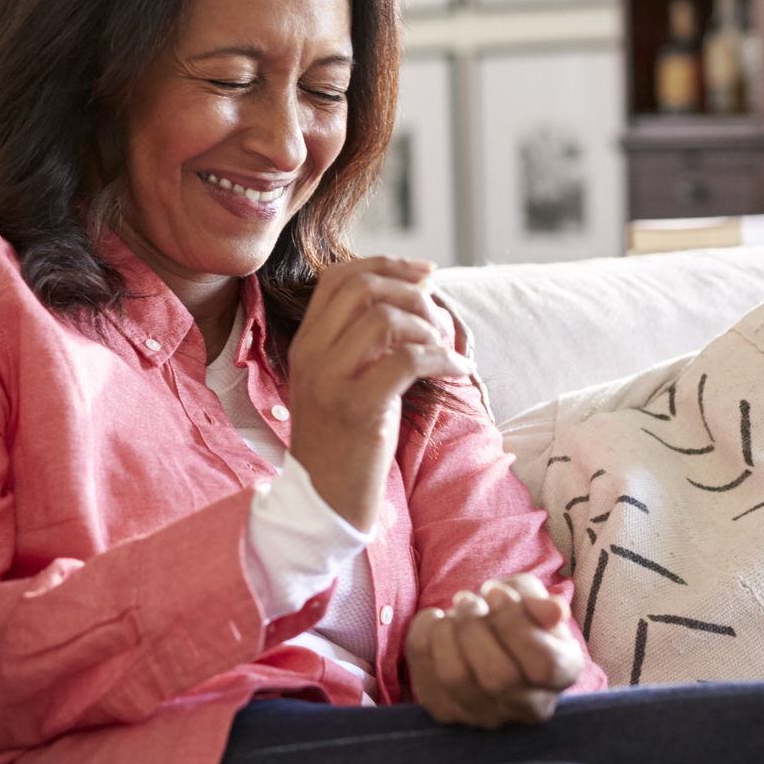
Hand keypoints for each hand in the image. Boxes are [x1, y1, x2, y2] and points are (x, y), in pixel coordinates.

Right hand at [285, 257, 466, 531]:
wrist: (323, 499)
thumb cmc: (345, 438)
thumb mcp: (345, 379)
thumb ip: (364, 340)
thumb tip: (416, 293)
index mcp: (306, 342)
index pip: (339, 277)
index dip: (388, 264)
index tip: (428, 272)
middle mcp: (311, 354)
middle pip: (363, 288)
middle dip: (413, 292)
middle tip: (439, 319)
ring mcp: (330, 381)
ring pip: (385, 319)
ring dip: (428, 326)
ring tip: (445, 349)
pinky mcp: (357, 410)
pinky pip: (407, 361)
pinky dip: (442, 358)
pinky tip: (457, 369)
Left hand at [404, 574, 584, 726]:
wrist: (487, 633)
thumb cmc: (515, 614)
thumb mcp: (531, 598)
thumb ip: (541, 603)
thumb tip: (555, 610)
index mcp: (563, 673)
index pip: (544, 664)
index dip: (515, 623)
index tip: (496, 593)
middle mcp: (530, 706)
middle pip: (497, 676)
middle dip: (475, 626)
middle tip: (469, 600)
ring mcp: (486, 716)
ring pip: (455, 678)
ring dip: (447, 632)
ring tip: (454, 612)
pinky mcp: (447, 711)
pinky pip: (424, 675)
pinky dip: (423, 636)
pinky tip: (436, 621)